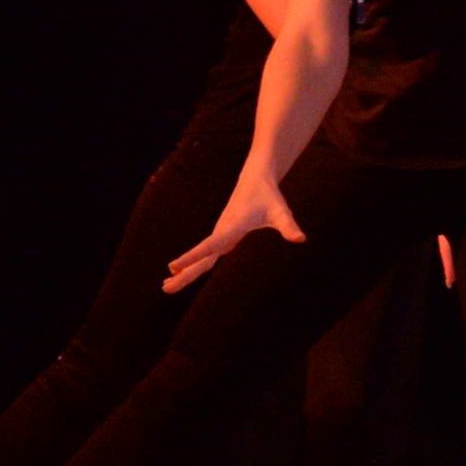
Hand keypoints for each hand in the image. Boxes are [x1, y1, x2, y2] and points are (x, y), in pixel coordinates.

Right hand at [164, 169, 304, 292]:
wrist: (256, 178)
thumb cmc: (269, 196)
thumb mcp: (280, 211)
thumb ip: (288, 226)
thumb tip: (300, 239)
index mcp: (232, 227)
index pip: (210, 245)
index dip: (192, 257)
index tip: (173, 267)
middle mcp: (222, 232)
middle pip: (202, 256)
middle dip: (185, 272)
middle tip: (165, 287)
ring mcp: (220, 234)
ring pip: (202, 257)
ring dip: (185, 272)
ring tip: (165, 287)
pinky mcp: (222, 236)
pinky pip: (206, 254)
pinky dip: (193, 265)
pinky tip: (182, 274)